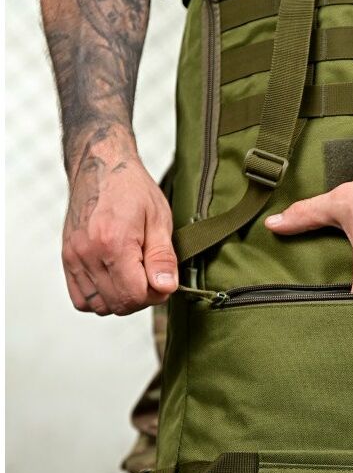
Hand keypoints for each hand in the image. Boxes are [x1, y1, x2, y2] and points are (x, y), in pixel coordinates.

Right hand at [62, 130, 177, 315]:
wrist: (100, 167)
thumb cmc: (132, 189)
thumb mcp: (158, 219)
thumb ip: (162, 258)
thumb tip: (165, 288)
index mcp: (113, 242)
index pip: (134, 295)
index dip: (156, 295)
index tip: (163, 281)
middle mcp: (88, 253)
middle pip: (117, 304)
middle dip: (140, 299)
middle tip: (152, 278)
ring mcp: (73, 257)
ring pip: (98, 306)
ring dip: (120, 301)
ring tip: (133, 277)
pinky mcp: (67, 258)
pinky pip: (80, 298)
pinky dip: (100, 298)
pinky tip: (115, 280)